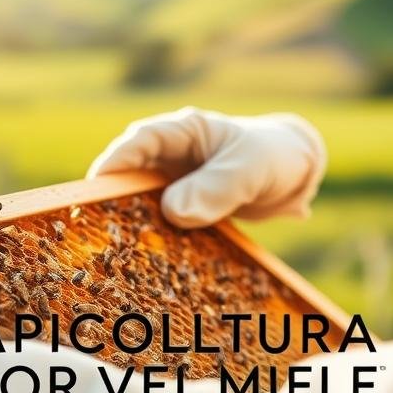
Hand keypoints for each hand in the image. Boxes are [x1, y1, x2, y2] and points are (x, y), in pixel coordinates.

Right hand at [88, 107, 326, 227]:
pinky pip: (164, 220)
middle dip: (113, 197)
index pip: (139, 141)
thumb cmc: (274, 157)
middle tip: (95, 226)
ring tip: (117, 249)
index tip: (96, 188)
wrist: (297, 173)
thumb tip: (174, 212)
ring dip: (133, 221)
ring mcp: (177, 182)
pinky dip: (157, 237)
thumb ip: (217, 187)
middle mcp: (173, 155)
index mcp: (184, 132)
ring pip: (144, 200)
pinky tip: (150, 261)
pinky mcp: (186, 206)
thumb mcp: (250, 169)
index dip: (115, 163)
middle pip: (131, 174)